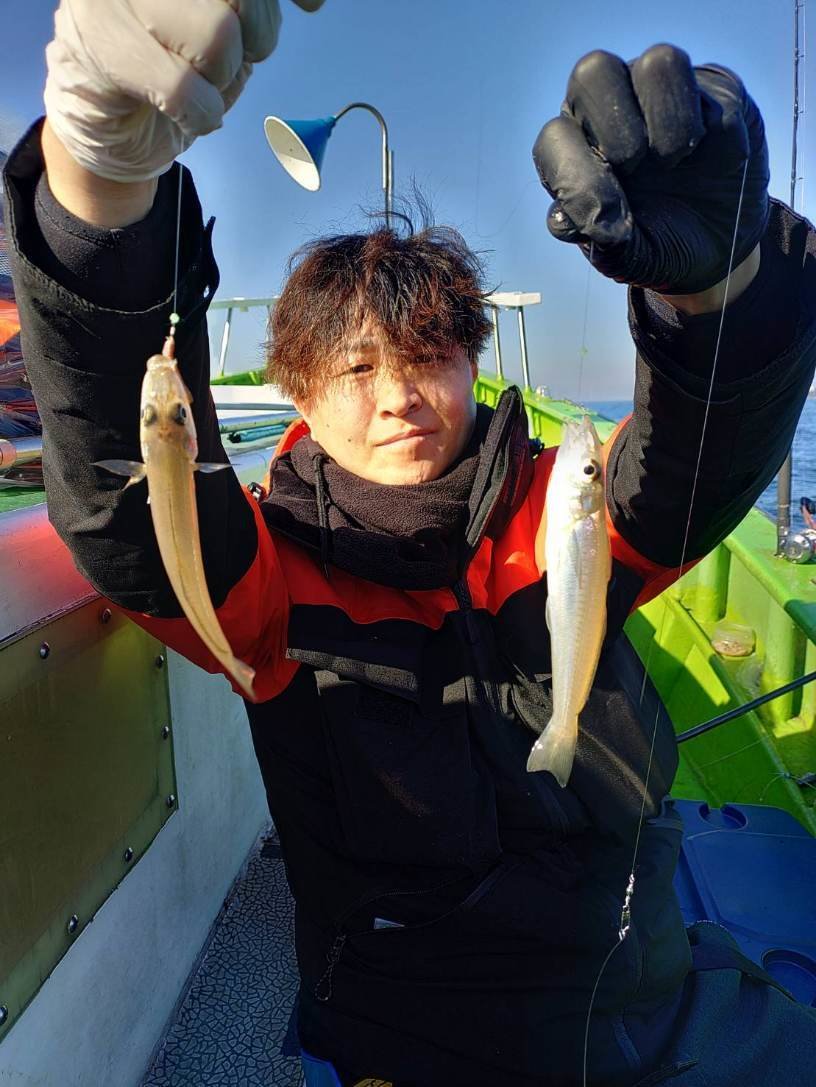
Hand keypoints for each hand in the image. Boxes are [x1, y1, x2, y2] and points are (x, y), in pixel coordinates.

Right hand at [43, 0, 325, 182]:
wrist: (108, 120)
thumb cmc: (172, 63)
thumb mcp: (226, 21)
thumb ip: (253, 1)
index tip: (313, 5)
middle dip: (257, 32)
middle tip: (243, 55)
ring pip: (217, 36)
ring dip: (223, 77)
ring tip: (202, 81)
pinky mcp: (99, 46)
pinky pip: (182, 89)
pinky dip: (201, 113)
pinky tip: (190, 112)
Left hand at [532, 44, 768, 294]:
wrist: (721, 246)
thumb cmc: (660, 245)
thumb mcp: (629, 259)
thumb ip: (602, 242)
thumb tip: (577, 219)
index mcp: (576, 153)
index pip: (553, 138)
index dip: (574, 174)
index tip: (606, 217)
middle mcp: (610, 112)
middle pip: (593, 71)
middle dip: (617, 129)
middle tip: (637, 168)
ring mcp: (660, 96)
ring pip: (657, 63)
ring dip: (668, 121)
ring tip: (675, 161)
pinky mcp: (711, 90)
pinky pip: (708, 83)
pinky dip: (710, 127)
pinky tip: (711, 154)